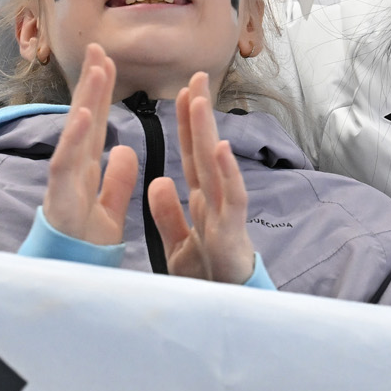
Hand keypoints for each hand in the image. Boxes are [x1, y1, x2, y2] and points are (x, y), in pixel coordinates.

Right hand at [42, 43, 137, 246]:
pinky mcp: (59, 204)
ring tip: (96, 70)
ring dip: (85, 102)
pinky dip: (75, 140)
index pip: (97, 125)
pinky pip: (66, 168)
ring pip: (75, 137)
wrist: (68, 283)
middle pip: (85, 122)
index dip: (101, 95)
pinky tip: (84, 114)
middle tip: (99, 47)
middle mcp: (73, 173)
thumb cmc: (83, 250)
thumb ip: (116, 181)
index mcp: (87, 173)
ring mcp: (63, 186)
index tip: (107, 61)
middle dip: (91, 85)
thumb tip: (124, 148)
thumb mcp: (109, 211)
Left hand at [148, 70, 254, 284]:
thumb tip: (159, 180)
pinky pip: (230, 199)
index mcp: (201, 202)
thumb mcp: (178, 243)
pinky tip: (220, 148)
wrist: (227, 312)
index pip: (191, 156)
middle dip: (200, 115)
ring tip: (201, 101)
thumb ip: (169, 213)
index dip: (187, 126)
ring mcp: (226, 214)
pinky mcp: (232, 233)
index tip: (184, 92)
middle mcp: (216, 201)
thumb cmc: (209, 279)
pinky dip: (227, 173)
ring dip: (208, 132)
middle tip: (197, 78)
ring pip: (216, 167)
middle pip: (205, 151)